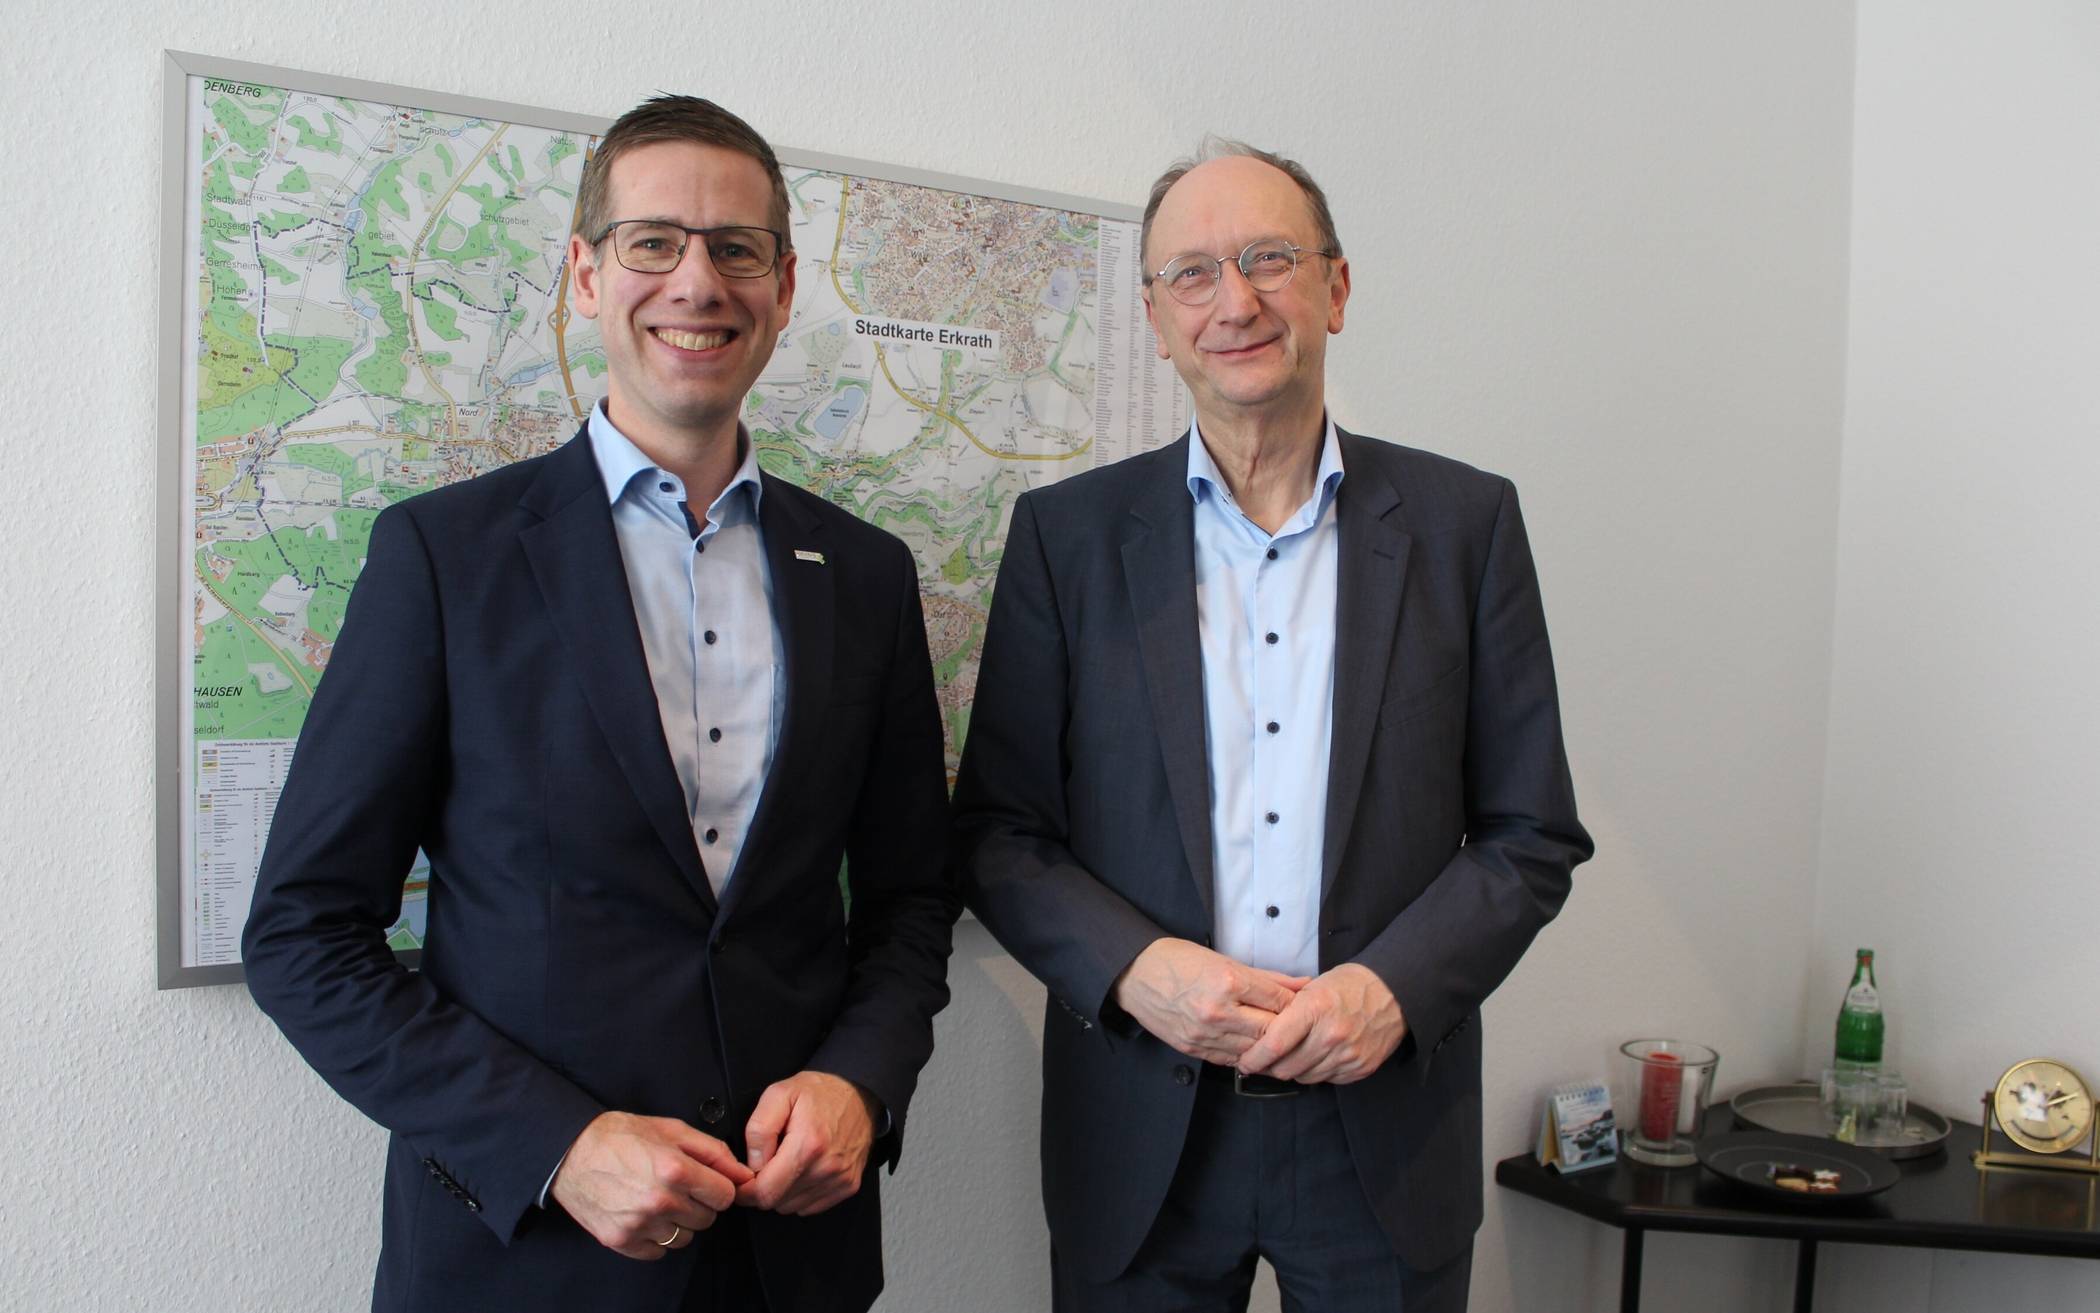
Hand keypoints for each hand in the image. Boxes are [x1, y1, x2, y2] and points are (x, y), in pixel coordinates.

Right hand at [551, 1112, 754, 1258]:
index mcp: (676, 1170)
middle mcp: (660, 1201)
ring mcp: (639, 1224)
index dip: (718, 1187)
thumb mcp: (672, 1130)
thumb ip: (714, 1152)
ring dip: (679, 1222)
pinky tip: (644, 1214)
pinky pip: (658, 1251)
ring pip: (684, 1238)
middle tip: (678, 1186)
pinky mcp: (621, 1240)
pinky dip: (656, 1237)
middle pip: (707, 1219)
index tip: (705, 1181)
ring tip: (659, 1199)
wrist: (571, 1152)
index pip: (725, 1196)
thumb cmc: (621, 1136)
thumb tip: (743, 1173)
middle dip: (699, 1203)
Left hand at [735, 1071, 877, 1216]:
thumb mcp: (779, 1094)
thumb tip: (753, 1164)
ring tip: (789, 1162)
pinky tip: (804, 1169)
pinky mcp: (848, 1185)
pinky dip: (802, 1193)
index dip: (746, 1190)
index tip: (743, 1180)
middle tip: (767, 1163)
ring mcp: (840, 1179)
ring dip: (784, 1191)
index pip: (765, 1192)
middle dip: (765, 1187)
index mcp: (807, 1145)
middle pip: (777, 1202)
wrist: (859, 1093)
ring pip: (793, 1207)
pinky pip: (812, 1206)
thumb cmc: (820, 1092)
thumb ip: (759, 1129)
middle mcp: (826, 1168)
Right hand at [1110, 938, 1306, 1064]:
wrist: (1136, 974)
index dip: (1296, 1005)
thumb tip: (1303, 985)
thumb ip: (1268, 977)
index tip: (1304, 1005)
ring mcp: (1204, 1033)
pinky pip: (1231, 1060)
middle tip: (1299, 1028)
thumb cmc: (1179, 960)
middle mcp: (1217, 1011)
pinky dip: (1246, 1056)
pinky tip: (1254, 1049)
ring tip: (1280, 1042)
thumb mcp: (1225, 960)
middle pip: (1270, 1031)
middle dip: (1288, 1030)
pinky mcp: (1193, 1048)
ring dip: (1269, 1048)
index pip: (1278, 1001)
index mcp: (1228, 982)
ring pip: (1253, 1051)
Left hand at [1233, 963, 1405, 1084]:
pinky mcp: (1361, 1068)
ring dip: (1294, 1070)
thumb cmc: (1347, 986)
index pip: (1275, 1044)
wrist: (1394, 992)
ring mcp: (1348, 1054)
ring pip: (1305, 1077)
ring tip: (1292, 1056)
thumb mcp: (1312, 987)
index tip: (1244, 1062)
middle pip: (1286, 1068)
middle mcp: (1332, 1035)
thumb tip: (1256, 1036)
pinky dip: (1317, 1071)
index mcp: (1315, 1009)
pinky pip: (1327, 1079)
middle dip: (1270, 1067)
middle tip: (1264, 1061)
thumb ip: (1286, 1011)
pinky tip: (1317, 1056)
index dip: (1254, 1058)